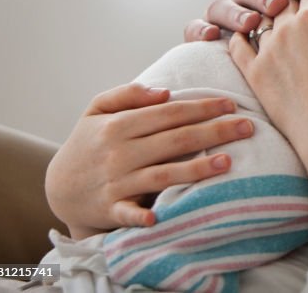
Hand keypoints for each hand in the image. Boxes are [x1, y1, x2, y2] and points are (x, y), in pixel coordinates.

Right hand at [45, 83, 253, 240]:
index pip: (169, 113)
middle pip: (175, 140)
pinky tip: (160, 215)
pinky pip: (129, 212)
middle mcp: (119, 152)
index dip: (202, 107)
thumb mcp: (96, 110)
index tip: (231, 104)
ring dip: (195, 170)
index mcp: (119, 125)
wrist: (59, 187)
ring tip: (227, 162)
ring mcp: (116, 182)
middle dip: (214, 131)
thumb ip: (128, 94)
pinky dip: (141, 215)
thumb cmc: (88, 143)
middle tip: (248, 127)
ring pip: (162, 174)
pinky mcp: (111, 208)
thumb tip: (164, 91)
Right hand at [183, 0, 307, 41]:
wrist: (290, 89)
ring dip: (234, 10)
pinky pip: (194, 29)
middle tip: (277, 4)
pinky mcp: (205, 37)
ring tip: (250, 22)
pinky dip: (199, 29)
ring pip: (220, 4)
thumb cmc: (304, 51)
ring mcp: (223, 17)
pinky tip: (212, 36)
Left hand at [228, 0, 307, 142]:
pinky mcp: (253, 71)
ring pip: (261, 20)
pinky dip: (239, 35)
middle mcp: (286, 28)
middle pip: (284, 1)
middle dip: (292, 0)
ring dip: (268, 17)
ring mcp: (266, 49)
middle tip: (297, 9)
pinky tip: (245, 34)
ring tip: (275, 23)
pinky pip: (237, 44)